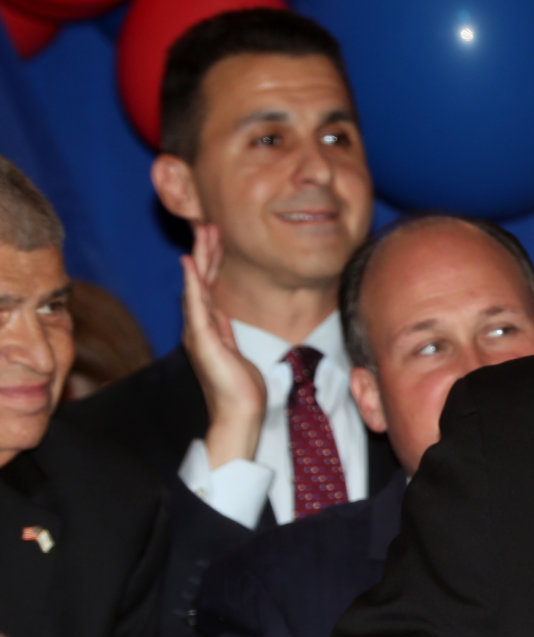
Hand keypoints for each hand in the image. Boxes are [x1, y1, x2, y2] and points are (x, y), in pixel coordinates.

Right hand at [181, 223, 265, 468]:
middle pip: (202, 280)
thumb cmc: (239, 388)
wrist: (238, 413)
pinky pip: (196, 305)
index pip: (209, 286)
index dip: (211, 261)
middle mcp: (200, 326)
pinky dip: (193, 283)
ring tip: (203, 231)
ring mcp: (199, 332)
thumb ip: (225, 332)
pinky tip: (190, 264)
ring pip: (198, 286)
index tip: (215, 237)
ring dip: (200, 257)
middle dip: (205, 251)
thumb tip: (223, 316)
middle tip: (208, 223)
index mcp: (210, 327)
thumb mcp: (235, 352)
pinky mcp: (203, 340)